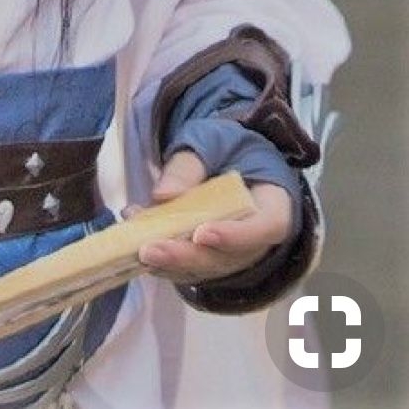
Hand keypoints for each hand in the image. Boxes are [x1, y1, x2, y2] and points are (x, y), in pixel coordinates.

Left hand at [123, 149, 293, 286]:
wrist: (229, 157)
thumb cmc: (226, 146)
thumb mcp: (209, 140)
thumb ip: (188, 166)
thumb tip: (163, 195)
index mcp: (274, 202)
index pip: (267, 227)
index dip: (236, 236)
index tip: (202, 233)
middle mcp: (260, 238)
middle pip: (230, 258)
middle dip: (187, 256)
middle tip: (150, 250)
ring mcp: (237, 253)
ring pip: (207, 269)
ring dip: (169, 264)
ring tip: (136, 249)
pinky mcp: (213, 259)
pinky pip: (191, 268)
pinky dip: (163, 261)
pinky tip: (135, 245)